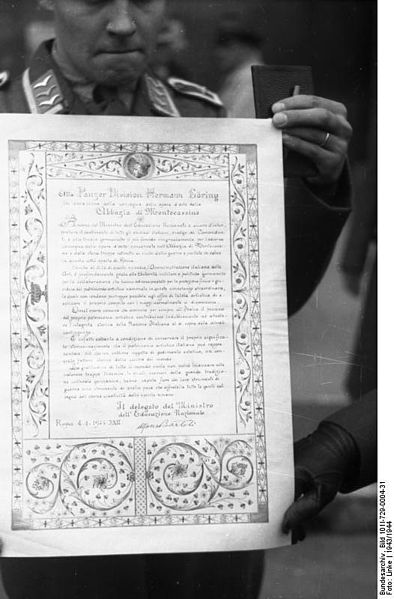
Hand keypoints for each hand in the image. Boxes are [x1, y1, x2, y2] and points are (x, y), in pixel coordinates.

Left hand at [272, 95, 352, 185]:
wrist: (321, 170)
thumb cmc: (311, 143)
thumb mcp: (307, 127)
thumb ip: (297, 117)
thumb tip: (277, 112)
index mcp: (338, 112)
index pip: (315, 102)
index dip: (294, 103)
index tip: (275, 108)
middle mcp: (343, 127)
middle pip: (320, 116)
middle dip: (296, 116)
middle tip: (276, 119)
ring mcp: (341, 145)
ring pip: (316, 134)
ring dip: (294, 131)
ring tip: (278, 130)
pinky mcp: (333, 162)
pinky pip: (313, 150)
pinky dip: (297, 144)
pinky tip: (285, 141)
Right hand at [282, 421, 358, 542]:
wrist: (334, 445)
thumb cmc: (330, 469)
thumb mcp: (322, 493)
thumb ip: (304, 510)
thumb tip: (285, 525)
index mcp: (289, 475)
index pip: (278, 504)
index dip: (282, 522)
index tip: (289, 536)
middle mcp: (278, 468)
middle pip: (273, 500)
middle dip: (283, 519)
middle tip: (294, 536)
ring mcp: (277, 464)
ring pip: (275, 494)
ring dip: (284, 510)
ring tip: (297, 528)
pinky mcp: (278, 463)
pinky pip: (278, 485)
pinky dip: (285, 498)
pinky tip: (295, 511)